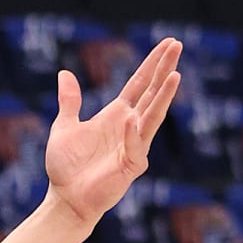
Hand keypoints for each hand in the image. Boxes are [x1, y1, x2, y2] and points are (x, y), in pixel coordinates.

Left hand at [45, 35, 182, 235]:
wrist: (65, 200)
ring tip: (175, 74)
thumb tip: (64, 73)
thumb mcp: (64, 127)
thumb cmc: (66, 168)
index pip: (140, 84)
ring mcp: (134, 145)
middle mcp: (130, 126)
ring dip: (163, 96)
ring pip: (153, 116)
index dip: (152, 63)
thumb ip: (70, 101)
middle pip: (152, 93)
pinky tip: (130, 120)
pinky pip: (134, 146)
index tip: (168, 43)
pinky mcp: (131, 166)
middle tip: (178, 45)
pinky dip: (131, 133)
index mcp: (117, 115)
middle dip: (164, 69)